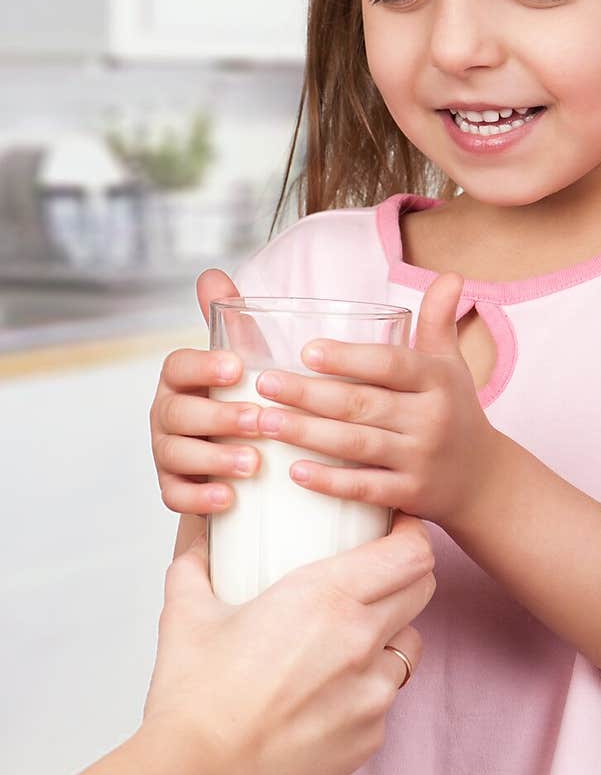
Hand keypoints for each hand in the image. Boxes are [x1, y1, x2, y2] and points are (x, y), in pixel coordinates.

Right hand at [143, 512, 434, 774]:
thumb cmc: (196, 698)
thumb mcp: (187, 612)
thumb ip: (196, 563)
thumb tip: (196, 536)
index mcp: (325, 596)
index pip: (410, 552)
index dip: (413, 534)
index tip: (400, 526)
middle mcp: (361, 639)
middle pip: (422, 589)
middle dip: (407, 574)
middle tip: (378, 573)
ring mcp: (373, 692)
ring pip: (409, 646)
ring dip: (390, 634)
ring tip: (349, 639)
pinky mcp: (370, 736)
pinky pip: (385, 699)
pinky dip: (366, 688)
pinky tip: (326, 694)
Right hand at [150, 267, 256, 516]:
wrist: (234, 455)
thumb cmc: (238, 398)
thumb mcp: (240, 361)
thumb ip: (229, 322)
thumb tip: (212, 275)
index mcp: (181, 378)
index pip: (179, 366)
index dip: (203, 366)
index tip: (236, 368)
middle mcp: (167, 413)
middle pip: (180, 414)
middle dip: (219, 417)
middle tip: (260, 421)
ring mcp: (166, 451)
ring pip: (177, 455)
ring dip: (215, 459)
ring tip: (254, 464)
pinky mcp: (173, 487)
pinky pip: (176, 495)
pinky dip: (200, 498)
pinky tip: (229, 499)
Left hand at [253, 271, 502, 528]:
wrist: (485, 481)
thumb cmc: (454, 411)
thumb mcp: (451, 365)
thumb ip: (439, 320)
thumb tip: (451, 275)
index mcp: (437, 380)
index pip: (392, 365)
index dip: (350, 358)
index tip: (307, 351)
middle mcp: (431, 418)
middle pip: (363, 404)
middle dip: (309, 395)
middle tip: (263, 385)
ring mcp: (420, 459)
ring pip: (357, 445)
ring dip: (307, 434)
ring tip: (264, 422)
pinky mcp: (411, 495)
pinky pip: (366, 488)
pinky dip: (330, 482)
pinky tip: (294, 472)